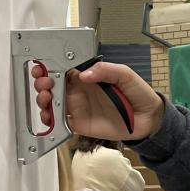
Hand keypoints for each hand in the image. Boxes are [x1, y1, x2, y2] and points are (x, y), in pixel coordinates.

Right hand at [31, 60, 163, 141]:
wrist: (148, 118)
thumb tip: (83, 75)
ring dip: (43, 101)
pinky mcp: (80, 124)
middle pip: (52, 86)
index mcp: (86, 77)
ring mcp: (78, 108)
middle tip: (43, 84)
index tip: (41, 66)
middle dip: (42, 83)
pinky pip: (60, 122)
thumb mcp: (124, 74)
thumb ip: (105, 70)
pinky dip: (50, 120)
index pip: (62, 70)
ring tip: (45, 98)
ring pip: (52, 104)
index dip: (48, 67)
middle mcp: (79, 91)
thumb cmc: (137, 93)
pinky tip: (48, 115)